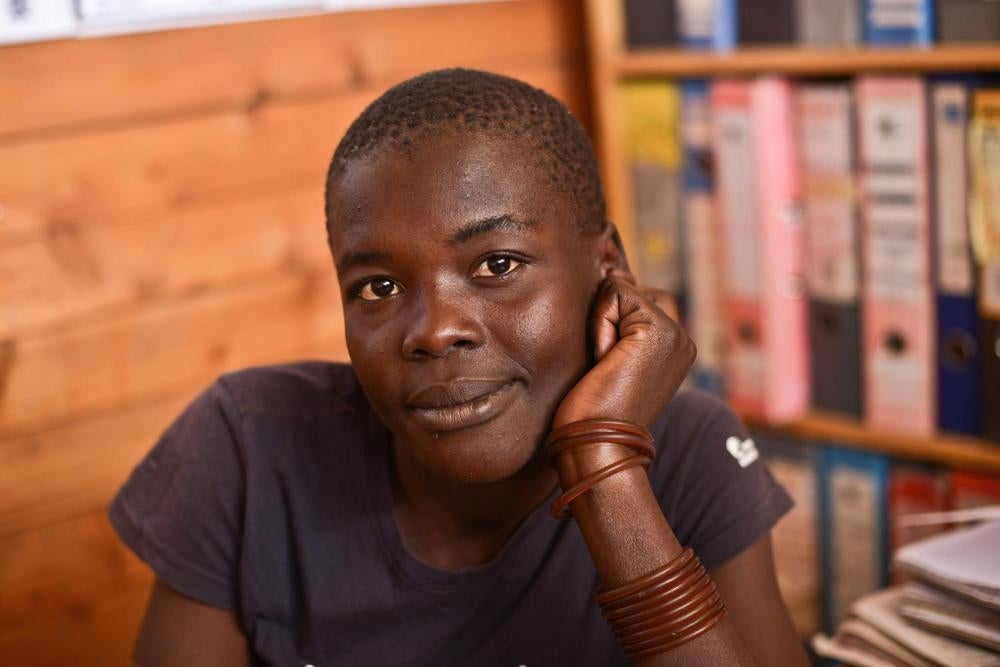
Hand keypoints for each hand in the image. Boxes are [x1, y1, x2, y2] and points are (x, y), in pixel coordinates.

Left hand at [552, 269, 694, 430]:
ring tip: (606, 362)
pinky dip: (599, 323)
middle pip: (631, 288)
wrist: (598, 445)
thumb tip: (612, 273)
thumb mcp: (609, 359)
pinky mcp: (660, 330)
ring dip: (601, 320)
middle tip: (606, 363)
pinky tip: (605, 358)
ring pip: (623, 287)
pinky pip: (616, 292)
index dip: (607, 321)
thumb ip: (618, 322)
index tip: (608, 366)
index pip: (635, 300)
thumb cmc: (591, 411)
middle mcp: (682, 339)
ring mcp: (676, 334)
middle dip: (606, 316)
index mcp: (673, 348)